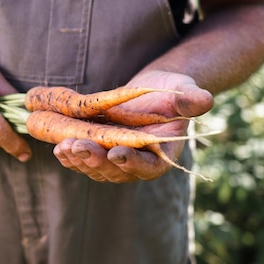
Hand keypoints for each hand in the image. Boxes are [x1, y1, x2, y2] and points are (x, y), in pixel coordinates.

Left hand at [53, 71, 213, 181]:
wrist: (153, 92)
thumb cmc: (173, 92)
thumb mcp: (184, 92)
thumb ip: (191, 99)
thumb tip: (205, 100)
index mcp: (161, 155)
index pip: (148, 167)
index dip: (132, 163)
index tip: (117, 154)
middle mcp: (137, 163)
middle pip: (115, 171)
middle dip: (95, 161)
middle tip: (78, 147)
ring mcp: (115, 160)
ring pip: (95, 168)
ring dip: (78, 160)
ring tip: (63, 147)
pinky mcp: (100, 151)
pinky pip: (84, 160)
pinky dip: (70, 156)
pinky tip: (58, 147)